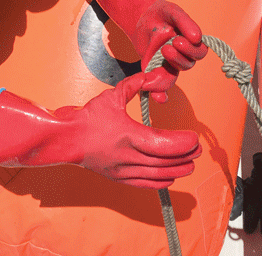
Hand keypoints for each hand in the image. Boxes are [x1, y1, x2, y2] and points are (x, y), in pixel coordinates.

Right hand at [0, 72, 200, 188]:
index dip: (182, 144)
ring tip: (190, 165)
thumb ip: (136, 84)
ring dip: (177, 170)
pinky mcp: (118, 178)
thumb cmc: (87, 117)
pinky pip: (144, 185)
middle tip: (197, 149)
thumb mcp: (112, 95)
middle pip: (164, 162)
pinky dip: (161, 182)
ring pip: (157, 176)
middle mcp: (126, 157)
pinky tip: (171, 177)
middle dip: (185, 157)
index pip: (163, 144)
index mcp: (127, 136)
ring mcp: (122, 171)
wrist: (64, 139)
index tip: (194, 138)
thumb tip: (156, 76)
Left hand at [134, 0, 207, 102]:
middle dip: (178, 57)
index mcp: (191, 43)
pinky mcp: (155, 71)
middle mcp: (183, 56)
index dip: (191, 49)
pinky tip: (158, 98)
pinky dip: (160, 94)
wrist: (141, 18)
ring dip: (168, 69)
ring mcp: (169, 65)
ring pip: (174, 75)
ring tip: (160, 53)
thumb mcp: (173, 12)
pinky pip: (160, 86)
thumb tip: (197, 37)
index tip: (177, 39)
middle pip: (188, 64)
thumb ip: (185, 22)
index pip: (200, 52)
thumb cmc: (161, 14)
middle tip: (167, 47)